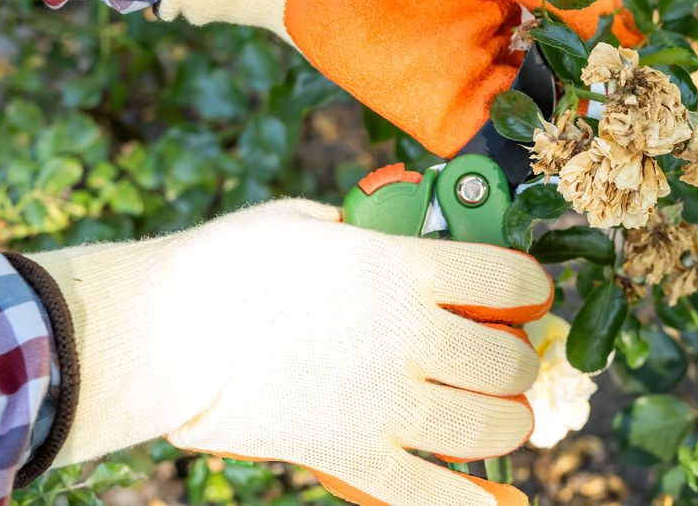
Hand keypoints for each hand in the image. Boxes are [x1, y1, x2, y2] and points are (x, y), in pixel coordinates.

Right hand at [29, 199, 552, 504]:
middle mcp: (412, 337)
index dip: (532, 289)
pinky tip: (500, 502)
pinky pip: (433, 497)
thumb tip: (383, 235)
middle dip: (518, 365)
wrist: (165, 331)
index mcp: (405, 270)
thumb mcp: (305, 221)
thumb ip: (360, 231)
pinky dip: (475, 505)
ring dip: (506, 425)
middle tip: (504, 365)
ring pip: (490, 428)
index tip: (530, 296)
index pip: (509, 279)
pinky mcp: (352, 455)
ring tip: (498, 420)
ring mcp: (387, 402)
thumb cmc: (226, 265)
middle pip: (510, 362)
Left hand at [158, 0, 642, 156]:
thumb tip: (606, 15)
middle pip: (571, 86)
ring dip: (577, 145)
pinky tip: (560, 179)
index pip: (586, 31)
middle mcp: (508, 45)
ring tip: (617, 167)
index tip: (653, 74)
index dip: (620, 54)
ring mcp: (476, 85)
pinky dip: (526, 167)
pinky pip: (493, 150)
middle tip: (646, 137)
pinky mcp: (440, 121)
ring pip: (542, 123)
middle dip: (608, 111)